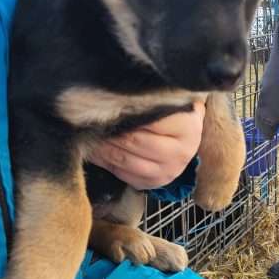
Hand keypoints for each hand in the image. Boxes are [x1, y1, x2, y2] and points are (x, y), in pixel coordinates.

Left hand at [89, 101, 205, 189]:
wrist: (189, 134)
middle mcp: (181, 151)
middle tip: (91, 122)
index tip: (106, 105)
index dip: (126, 113)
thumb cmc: (174, 112)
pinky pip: (125, 175)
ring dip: (104, 150)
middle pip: (136, 141)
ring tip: (90, 137)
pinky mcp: (156, 182)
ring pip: (127, 161)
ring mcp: (170, 170)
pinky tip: (96, 152)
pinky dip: (107, 164)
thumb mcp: (171, 100)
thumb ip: (151, 98)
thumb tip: (116, 96)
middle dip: (111, 132)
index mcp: (187, 126)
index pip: (149, 120)